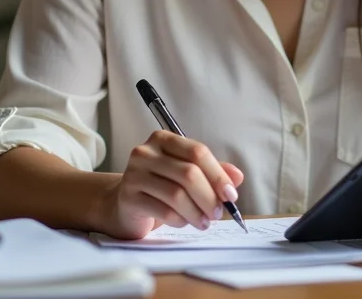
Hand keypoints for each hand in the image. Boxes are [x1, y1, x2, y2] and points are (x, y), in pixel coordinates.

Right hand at [100, 131, 243, 239]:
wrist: (124, 205)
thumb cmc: (160, 187)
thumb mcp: (186, 174)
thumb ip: (212, 172)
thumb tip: (237, 177)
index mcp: (164, 139)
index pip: (197, 152)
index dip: (218, 174)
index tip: (231, 194)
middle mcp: (146, 152)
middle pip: (188, 173)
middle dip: (209, 196)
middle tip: (218, 212)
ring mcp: (134, 174)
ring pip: (177, 194)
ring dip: (197, 211)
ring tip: (204, 222)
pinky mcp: (128, 197)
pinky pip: (163, 210)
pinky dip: (180, 219)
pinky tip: (186, 223)